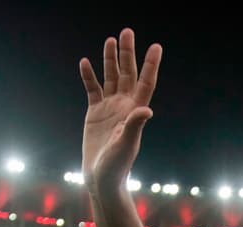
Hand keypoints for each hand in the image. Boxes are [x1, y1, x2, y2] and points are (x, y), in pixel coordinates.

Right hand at [80, 28, 161, 197]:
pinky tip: (86, 62)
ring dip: (110, 60)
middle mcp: (124, 106)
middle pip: (128, 74)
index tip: (156, 46)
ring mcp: (110, 108)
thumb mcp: (126, 145)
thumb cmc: (116, 166)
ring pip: (111, 78)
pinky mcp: (95, 114)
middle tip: (127, 32)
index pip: (145, 83)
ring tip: (110, 40)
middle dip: (128, 53)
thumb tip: (146, 109)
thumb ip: (134, 125)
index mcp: (135, 111)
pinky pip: (92, 90)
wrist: (101, 179)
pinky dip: (89, 76)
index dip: (150, 65)